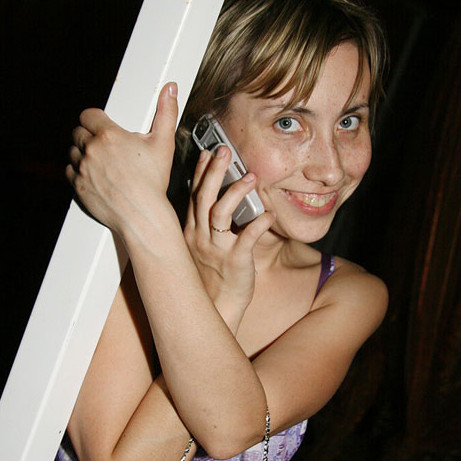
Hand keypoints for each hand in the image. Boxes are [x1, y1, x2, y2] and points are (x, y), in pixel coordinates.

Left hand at [67, 83, 178, 238]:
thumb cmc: (152, 182)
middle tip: (104, 145)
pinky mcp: (78, 186)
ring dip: (82, 153)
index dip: (94, 119)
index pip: (87, 115)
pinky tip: (93, 174)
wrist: (142, 214)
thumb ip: (166, 112)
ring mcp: (82, 169)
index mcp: (109, 136)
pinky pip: (69, 171)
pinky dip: (78, 171)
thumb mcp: (163, 143)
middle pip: (78, 132)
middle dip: (89, 135)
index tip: (101, 125)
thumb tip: (170, 90)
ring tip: (100, 161)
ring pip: (72, 151)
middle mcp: (92, 150)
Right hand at [184, 146, 274, 328]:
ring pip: (220, 213)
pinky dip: (258, 224)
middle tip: (224, 151)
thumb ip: (206, 227)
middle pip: (204, 197)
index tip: (206, 153)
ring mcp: (216, 249)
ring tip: (250, 176)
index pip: (193, 196)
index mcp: (191, 232)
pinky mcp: (235, 261)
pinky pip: (246, 238)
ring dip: (235, 192)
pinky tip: (268, 214)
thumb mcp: (201, 250)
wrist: (217, 310)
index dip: (200, 173)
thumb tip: (215, 205)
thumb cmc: (211, 280)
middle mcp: (200, 237)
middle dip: (214, 171)